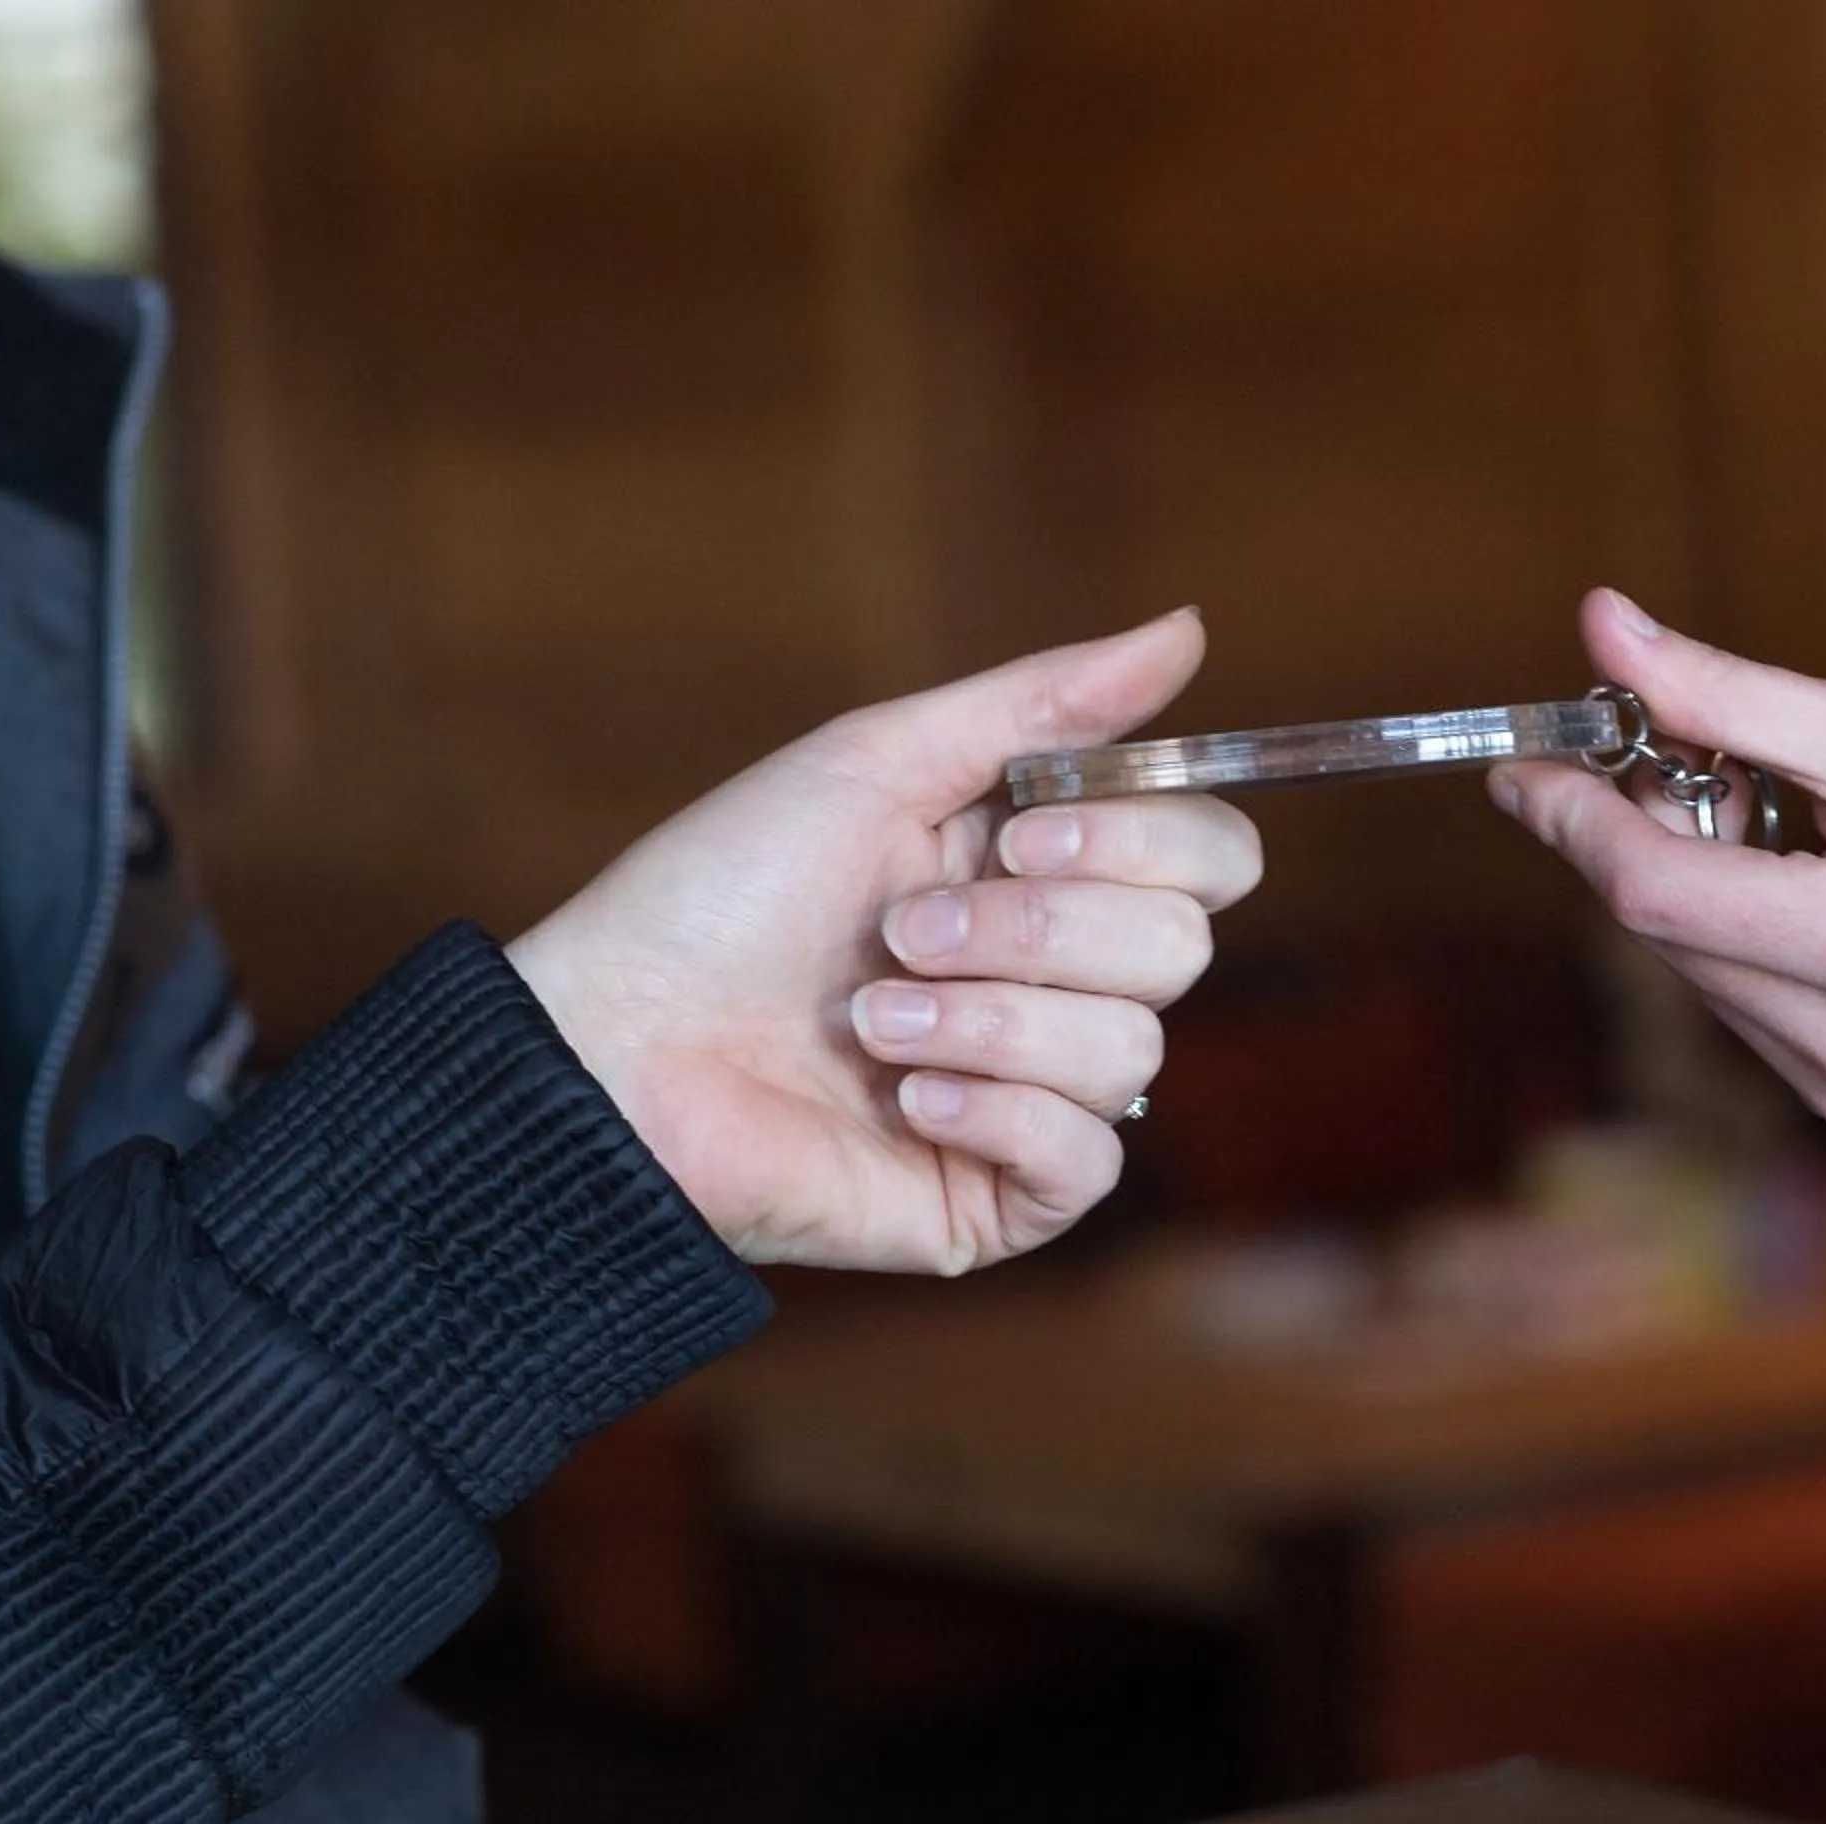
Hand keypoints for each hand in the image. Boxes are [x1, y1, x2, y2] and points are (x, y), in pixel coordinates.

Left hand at [508, 609, 1260, 1273]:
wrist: (616, 1047)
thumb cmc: (721, 895)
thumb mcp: (878, 763)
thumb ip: (1045, 702)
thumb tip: (1189, 626)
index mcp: (1049, 875)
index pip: (1209, 856)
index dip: (1141, 838)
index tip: (1017, 832)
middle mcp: (1060, 984)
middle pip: (1180, 947)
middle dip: (1034, 933)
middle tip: (903, 932)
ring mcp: (1038, 1094)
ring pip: (1130, 1049)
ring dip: (986, 1021)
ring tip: (870, 1021)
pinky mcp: (1005, 1196)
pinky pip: (1090, 1157)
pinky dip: (996, 1115)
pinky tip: (904, 1101)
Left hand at [1491, 590, 1825, 1136]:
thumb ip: (1724, 694)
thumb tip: (1600, 633)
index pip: (1653, 889)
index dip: (1574, 818)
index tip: (1526, 764)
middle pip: (1665, 930)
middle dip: (1644, 838)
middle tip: (1683, 756)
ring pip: (1695, 972)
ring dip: (1696, 889)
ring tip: (1790, 826)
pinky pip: (1741, 1008)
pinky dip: (1742, 938)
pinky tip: (1815, 894)